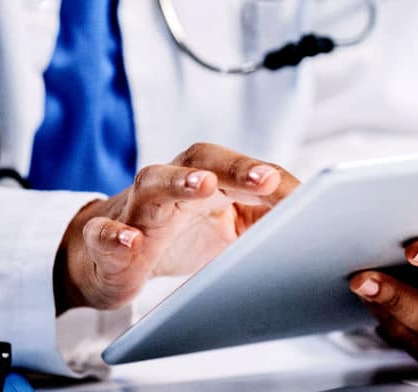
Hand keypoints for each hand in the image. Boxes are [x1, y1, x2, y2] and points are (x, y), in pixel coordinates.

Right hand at [55, 143, 298, 313]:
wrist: (110, 256)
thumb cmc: (176, 235)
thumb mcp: (227, 230)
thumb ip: (264, 221)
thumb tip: (313, 225)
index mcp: (205, 181)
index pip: (238, 169)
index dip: (264, 175)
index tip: (294, 189)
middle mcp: (172, 185)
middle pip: (201, 161)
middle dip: (234, 168)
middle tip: (263, 179)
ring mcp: (136, 209)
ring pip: (153, 184)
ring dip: (178, 183)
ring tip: (203, 187)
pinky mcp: (104, 240)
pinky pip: (105, 232)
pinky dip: (115, 236)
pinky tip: (130, 242)